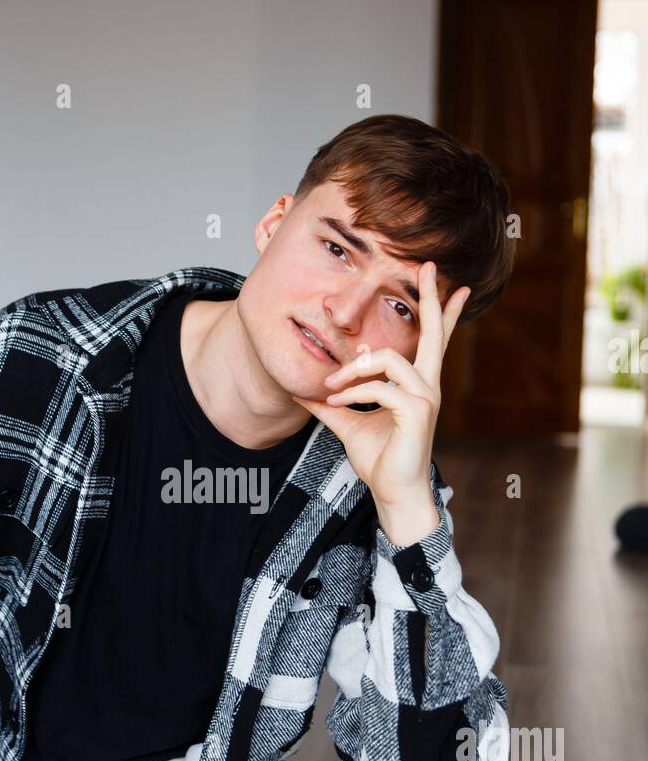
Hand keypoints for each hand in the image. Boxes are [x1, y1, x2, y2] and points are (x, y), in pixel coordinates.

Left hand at [291, 262, 468, 528]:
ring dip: (352, 369)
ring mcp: (425, 398)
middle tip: (426, 267)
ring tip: (330, 385)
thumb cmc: (380, 460)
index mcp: (417, 384)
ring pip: (386, 359)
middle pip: (432, 333)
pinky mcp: (416, 412)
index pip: (434, 342)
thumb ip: (333, 403)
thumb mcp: (350, 424)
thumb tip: (305, 390)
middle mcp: (427, 386)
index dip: (443, 312)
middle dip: (430, 298)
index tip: (454, 285)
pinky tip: (335, 400)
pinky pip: (379, 387)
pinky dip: (352, 392)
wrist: (392, 493)